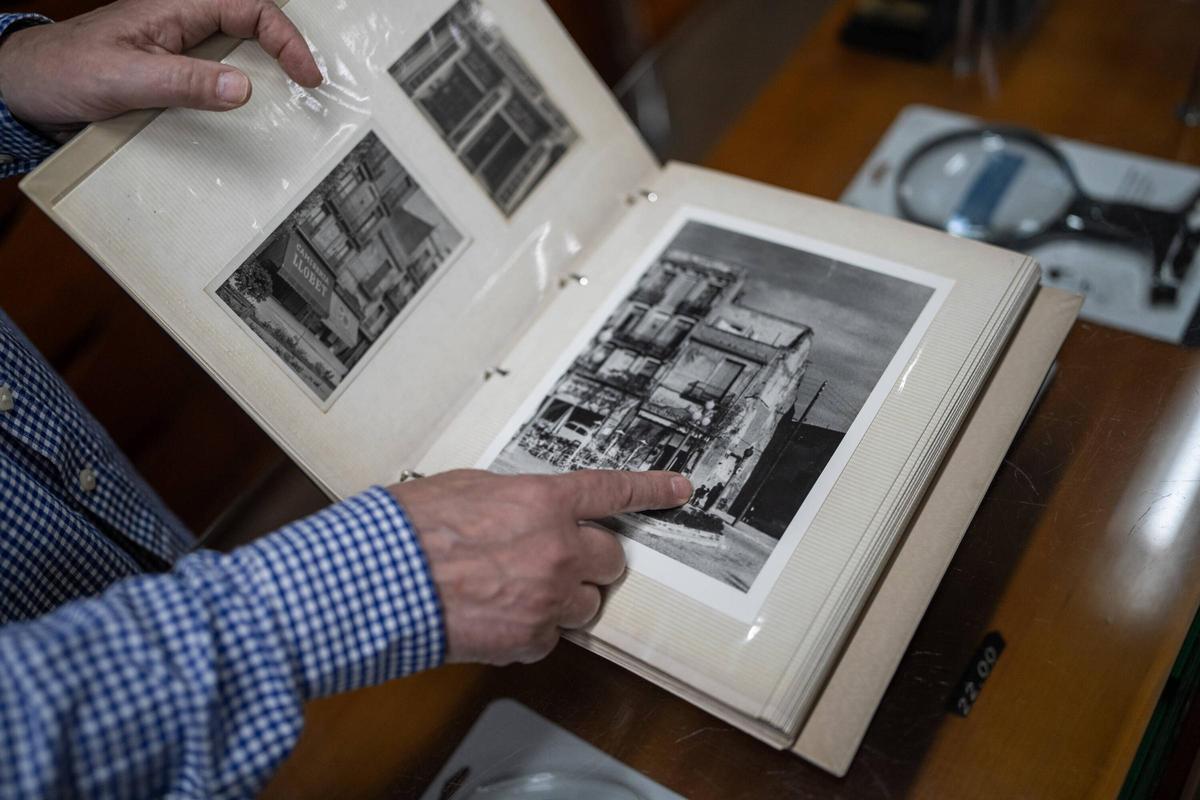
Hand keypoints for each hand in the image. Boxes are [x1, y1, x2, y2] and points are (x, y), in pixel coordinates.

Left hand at [0, 0, 321, 136]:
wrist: (25, 86)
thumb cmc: (63, 69)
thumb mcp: (127, 77)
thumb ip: (186, 81)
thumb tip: (242, 87)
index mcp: (175, 8)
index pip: (251, 9)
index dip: (286, 39)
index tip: (304, 74)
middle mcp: (181, 22)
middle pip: (252, 25)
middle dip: (287, 50)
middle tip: (309, 85)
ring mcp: (178, 46)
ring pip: (238, 50)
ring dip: (266, 73)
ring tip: (289, 100)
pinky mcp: (171, 70)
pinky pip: (217, 75)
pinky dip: (239, 92)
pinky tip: (244, 116)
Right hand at [390, 469, 691, 665]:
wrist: (380, 581)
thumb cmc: (410, 530)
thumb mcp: (468, 489)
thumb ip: (515, 500)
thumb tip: (527, 512)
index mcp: (544, 501)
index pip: (613, 491)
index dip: (651, 490)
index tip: (679, 490)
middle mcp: (558, 548)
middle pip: (611, 559)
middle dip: (591, 560)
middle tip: (555, 560)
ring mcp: (548, 598)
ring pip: (588, 604)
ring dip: (564, 599)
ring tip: (514, 592)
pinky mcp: (531, 639)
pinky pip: (551, 637)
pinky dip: (532, 631)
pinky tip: (495, 618)